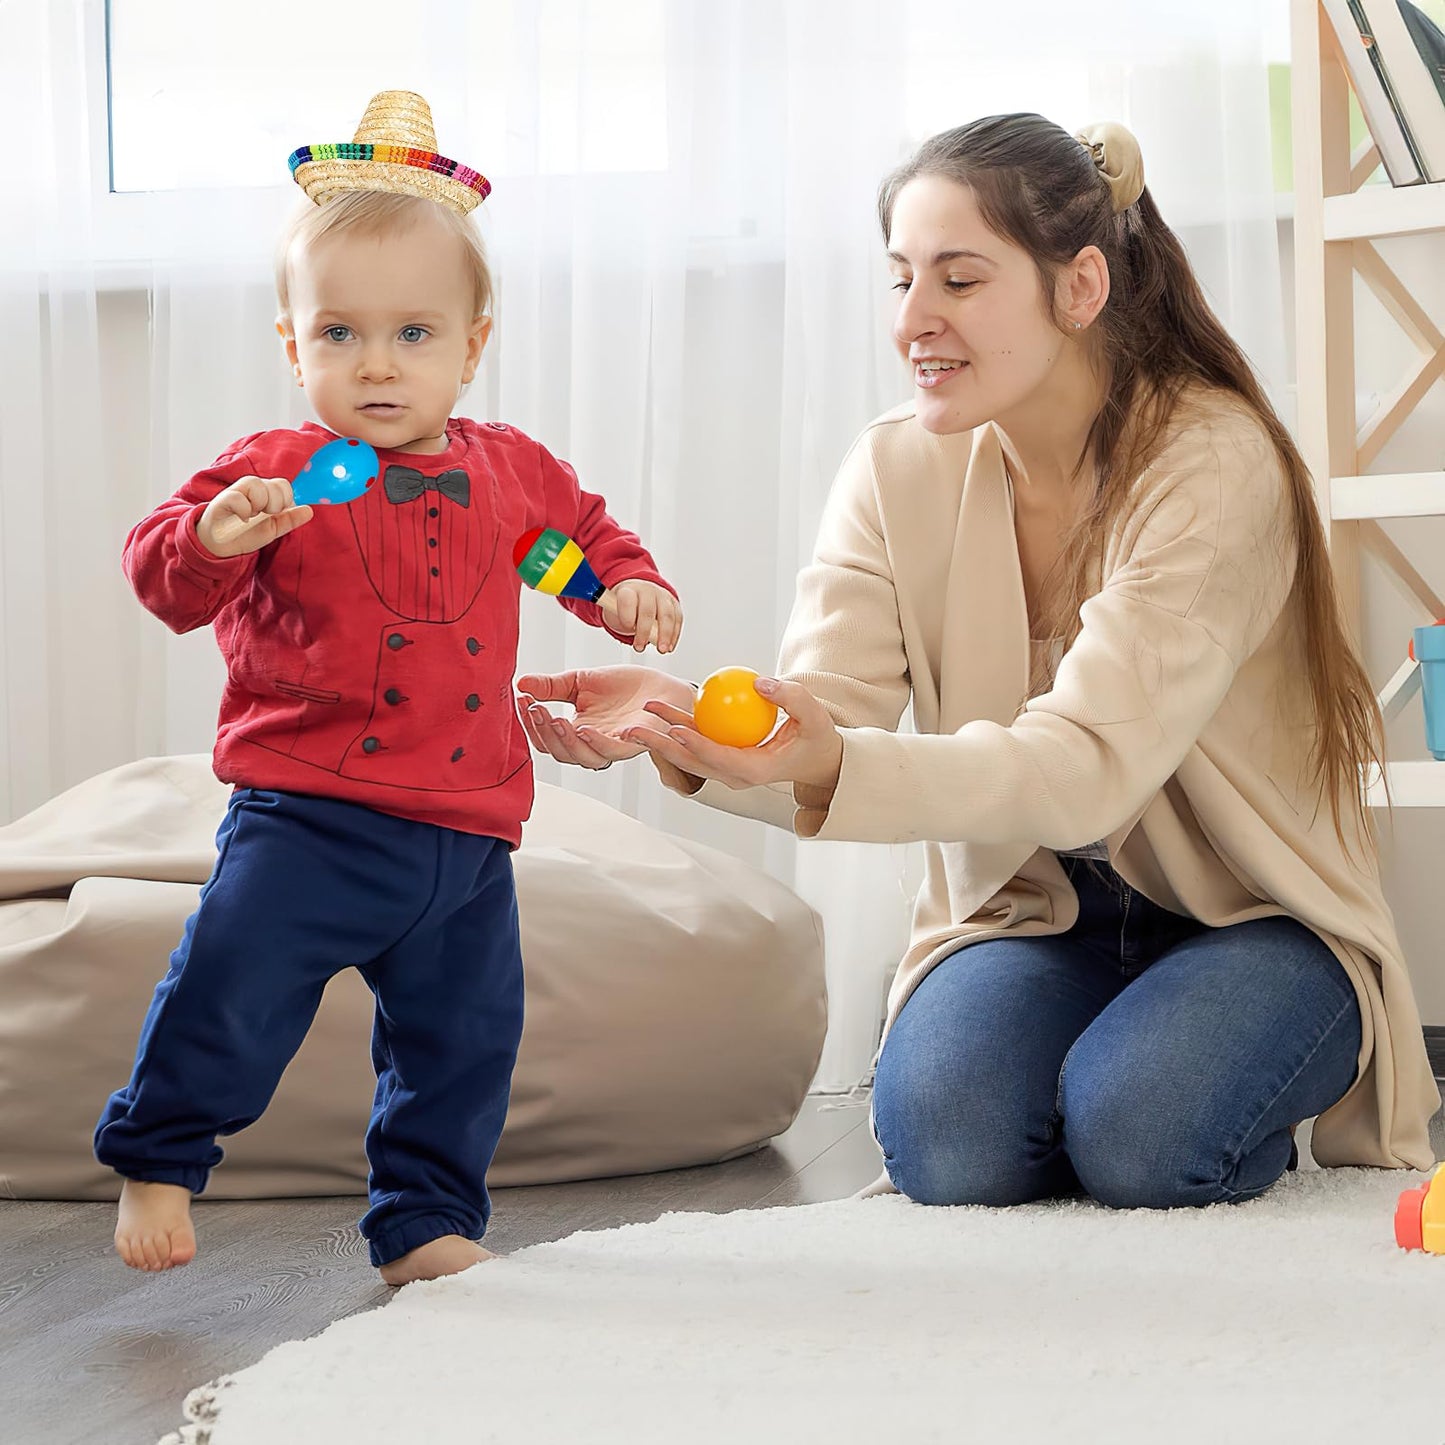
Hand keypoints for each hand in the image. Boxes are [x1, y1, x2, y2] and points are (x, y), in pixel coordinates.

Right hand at [198, 476, 313, 557]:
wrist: (220, 546)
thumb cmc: (245, 534)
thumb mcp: (273, 529)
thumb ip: (289, 520)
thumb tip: (309, 510)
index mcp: (266, 493)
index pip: (283, 484)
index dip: (286, 499)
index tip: (278, 512)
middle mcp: (252, 488)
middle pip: (274, 484)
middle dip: (276, 504)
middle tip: (264, 514)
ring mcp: (237, 492)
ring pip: (256, 485)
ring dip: (260, 504)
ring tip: (252, 515)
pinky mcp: (223, 500)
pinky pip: (238, 497)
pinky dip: (245, 510)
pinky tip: (243, 518)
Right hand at [516, 667, 699, 777]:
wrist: (663, 686)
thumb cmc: (625, 687)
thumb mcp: (581, 681)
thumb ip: (552, 686)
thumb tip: (520, 684)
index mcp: (577, 732)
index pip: (546, 737)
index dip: (532, 723)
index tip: (522, 699)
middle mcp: (592, 744)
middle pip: (561, 752)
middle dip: (545, 732)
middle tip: (536, 709)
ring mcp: (613, 746)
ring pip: (584, 757)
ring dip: (567, 741)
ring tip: (556, 719)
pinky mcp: (634, 743)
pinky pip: (613, 751)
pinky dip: (598, 742)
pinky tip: (586, 728)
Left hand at [599, 580, 682, 653]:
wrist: (639, 591)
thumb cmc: (625, 605)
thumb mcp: (613, 608)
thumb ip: (614, 614)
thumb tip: (616, 618)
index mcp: (628, 590)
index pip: (628, 599)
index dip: (627, 614)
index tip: (627, 627)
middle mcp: (647, 591)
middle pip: (648, 610)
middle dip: (645, 631)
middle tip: (640, 646)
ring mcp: (662, 596)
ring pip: (667, 615)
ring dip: (665, 634)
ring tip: (661, 650)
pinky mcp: (673, 604)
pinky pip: (677, 619)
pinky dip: (674, 634)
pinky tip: (669, 646)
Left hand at [628, 676, 843, 797]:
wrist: (816, 757)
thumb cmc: (816, 735)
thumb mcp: (814, 714)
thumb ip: (790, 697)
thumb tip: (758, 682)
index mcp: (755, 771)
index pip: (719, 759)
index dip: (695, 745)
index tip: (675, 729)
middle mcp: (735, 775)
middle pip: (691, 762)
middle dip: (661, 747)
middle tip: (634, 729)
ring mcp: (726, 768)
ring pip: (687, 756)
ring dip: (660, 739)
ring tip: (636, 720)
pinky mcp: (722, 757)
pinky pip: (695, 744)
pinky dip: (675, 730)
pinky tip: (658, 712)